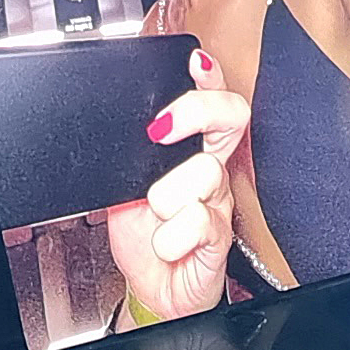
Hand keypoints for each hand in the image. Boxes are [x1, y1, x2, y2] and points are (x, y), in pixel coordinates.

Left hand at [105, 52, 249, 327]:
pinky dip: (172, 236)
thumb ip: (130, 158)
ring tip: (156, 216)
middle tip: (161, 130)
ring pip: (204, 173)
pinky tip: (167, 244)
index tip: (194, 59)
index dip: (209, 77)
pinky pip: (199, 221)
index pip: (209, 100)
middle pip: (231, 117)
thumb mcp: (125, 187)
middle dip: (196, 111)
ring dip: (167, 198)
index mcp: (190, 151)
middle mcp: (211, 170)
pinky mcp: (219, 237)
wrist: (154, 289)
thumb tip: (119, 128)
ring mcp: (218, 202)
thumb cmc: (145, 236)